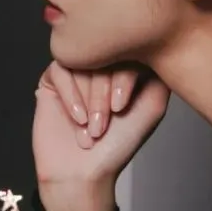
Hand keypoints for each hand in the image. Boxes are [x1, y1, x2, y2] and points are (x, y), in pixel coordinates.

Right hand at [33, 60, 169, 188]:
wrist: (82, 172)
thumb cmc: (118, 145)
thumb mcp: (152, 106)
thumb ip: (158, 70)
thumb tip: (155, 38)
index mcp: (129, 68)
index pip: (128, 49)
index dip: (123, 78)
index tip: (121, 108)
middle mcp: (103, 65)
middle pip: (102, 55)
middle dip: (102, 93)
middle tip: (102, 123)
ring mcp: (78, 71)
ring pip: (80, 63)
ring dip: (86, 100)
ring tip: (90, 128)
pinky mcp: (53, 80)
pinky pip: (59, 70)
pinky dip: (70, 96)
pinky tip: (76, 119)